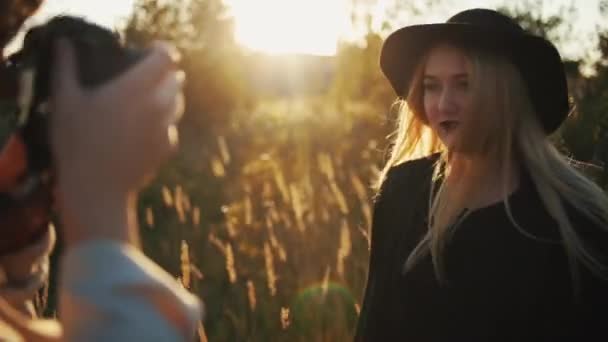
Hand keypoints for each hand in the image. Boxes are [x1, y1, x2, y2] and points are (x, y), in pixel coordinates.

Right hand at [49, 39, 184, 246]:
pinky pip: (171, 128)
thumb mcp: (64, 101)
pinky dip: (162, 124)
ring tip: (145, 101)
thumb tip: (63, 41)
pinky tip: (141, 130)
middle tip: (144, 77)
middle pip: (176, 79)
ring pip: (177, 103)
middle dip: (163, 74)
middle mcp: (158, 106)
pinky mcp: (169, 148)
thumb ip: (65, 66)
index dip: (163, 50)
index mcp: (136, 88)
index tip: (151, 50)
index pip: (167, 58)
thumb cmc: (76, 142)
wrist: (97, 189)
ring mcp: (167, 128)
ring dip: (166, 98)